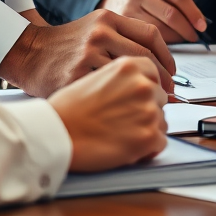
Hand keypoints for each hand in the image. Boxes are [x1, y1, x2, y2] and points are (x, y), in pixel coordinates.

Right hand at [0, 9, 174, 96]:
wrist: (28, 53)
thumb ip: (123, 37)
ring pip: (130, 76)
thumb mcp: (96, 28)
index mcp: (109, 19)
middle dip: (162, 78)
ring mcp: (88, 54)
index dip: (167, 56)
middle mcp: (101, 33)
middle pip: (145, 57)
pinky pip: (108, 92)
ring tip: (152, 104)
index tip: (172, 72)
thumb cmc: (66, 46)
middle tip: (169, 93)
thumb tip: (157, 61)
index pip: (151, 34)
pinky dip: (122, 103)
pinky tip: (127, 110)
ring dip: (145, 93)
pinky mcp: (76, 76)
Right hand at [49, 56, 167, 171]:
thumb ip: (124, 79)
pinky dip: (147, 149)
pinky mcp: (148, 137)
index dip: (147, 89)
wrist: (54, 134)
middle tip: (123, 121)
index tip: (142, 99)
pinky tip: (128, 148)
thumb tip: (143, 88)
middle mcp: (143, 84)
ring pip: (161, 121)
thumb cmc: (68, 109)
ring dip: (147, 129)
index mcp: (130, 66)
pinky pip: (160, 143)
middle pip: (160, 97)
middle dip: (146, 109)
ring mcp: (148, 110)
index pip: (155, 73)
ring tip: (121, 136)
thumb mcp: (97, 75)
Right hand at [99, 0, 206, 43]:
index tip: (202, 25)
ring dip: (174, 39)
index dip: (194, 12)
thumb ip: (172, 0)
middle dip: (186, 29)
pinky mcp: (119, 24)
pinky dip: (157, 44)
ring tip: (181, 41)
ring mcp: (128, 7)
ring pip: (158, 29)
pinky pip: (144, 38)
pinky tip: (162, 47)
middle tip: (194, 38)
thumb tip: (198, 23)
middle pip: (171, 14)